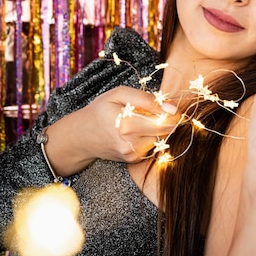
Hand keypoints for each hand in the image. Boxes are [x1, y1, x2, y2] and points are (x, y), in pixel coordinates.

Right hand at [46, 86, 179, 174]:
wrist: (82, 136)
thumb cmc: (100, 110)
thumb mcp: (119, 94)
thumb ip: (147, 99)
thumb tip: (172, 107)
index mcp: (127, 124)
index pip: (165, 120)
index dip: (172, 112)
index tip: (168, 106)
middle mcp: (131, 143)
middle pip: (166, 131)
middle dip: (167, 120)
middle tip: (156, 111)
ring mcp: (132, 154)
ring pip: (161, 139)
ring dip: (158, 129)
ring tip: (142, 121)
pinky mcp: (133, 160)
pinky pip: (152, 146)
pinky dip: (150, 137)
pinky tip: (138, 131)